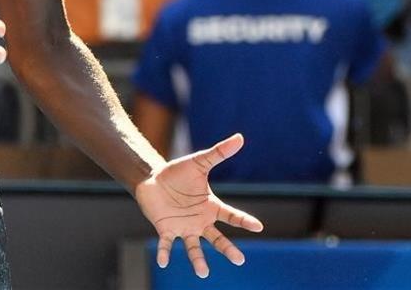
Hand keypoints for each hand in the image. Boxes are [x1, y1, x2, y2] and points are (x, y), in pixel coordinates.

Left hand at [136, 134, 264, 278]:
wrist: (153, 179)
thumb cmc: (178, 173)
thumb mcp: (199, 161)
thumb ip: (219, 153)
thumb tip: (240, 138)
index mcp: (210, 207)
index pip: (231, 215)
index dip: (244, 221)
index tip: (258, 226)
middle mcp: (200, 222)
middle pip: (217, 239)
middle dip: (228, 249)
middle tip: (240, 260)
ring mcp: (184, 227)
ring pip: (194, 248)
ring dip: (198, 260)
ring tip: (203, 273)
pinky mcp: (166, 230)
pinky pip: (167, 244)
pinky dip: (165, 253)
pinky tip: (164, 263)